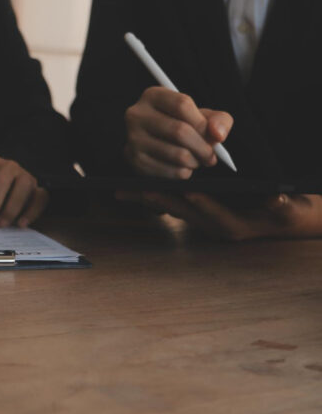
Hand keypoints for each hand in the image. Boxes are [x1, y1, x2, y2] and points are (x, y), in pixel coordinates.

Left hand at [0, 155, 47, 228]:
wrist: (10, 186)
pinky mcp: (39, 189)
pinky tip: (21, 224)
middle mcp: (9, 166)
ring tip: (0, 225)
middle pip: (0, 181)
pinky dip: (31, 212)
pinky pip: (40, 198)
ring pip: (23, 188)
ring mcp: (26, 176)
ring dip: (10, 209)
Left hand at [119, 191, 321, 240]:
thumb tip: (276, 199)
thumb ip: (283, 205)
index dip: (201, 202)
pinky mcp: (197, 214)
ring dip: (149, 199)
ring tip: (123, 190)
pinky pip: (172, 205)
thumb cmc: (286, 212)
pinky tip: (135, 188)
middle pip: (183, 211)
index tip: (186, 191)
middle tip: (135, 191)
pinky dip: (154, 197)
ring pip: (172, 208)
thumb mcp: (289, 208)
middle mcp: (214, 226)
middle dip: (159, 200)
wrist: (282, 220)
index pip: (214, 213)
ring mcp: (203, 221)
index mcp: (235, 224)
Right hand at [124, 87, 232, 178]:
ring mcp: (133, 138)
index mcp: (153, 96)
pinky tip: (182, 167)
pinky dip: (184, 173)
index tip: (212, 134)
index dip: (203, 122)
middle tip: (210, 155)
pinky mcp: (135, 160)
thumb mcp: (200, 115)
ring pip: (178, 155)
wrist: (151, 143)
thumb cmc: (180, 125)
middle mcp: (137, 115)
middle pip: (180, 131)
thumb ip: (218, 120)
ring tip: (196, 160)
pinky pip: (170, 171)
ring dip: (195, 162)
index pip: (182, 104)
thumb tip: (218, 134)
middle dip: (203, 147)